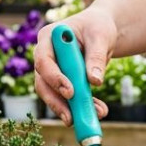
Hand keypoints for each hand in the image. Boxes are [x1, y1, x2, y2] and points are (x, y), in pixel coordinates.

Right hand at [34, 10, 116, 126]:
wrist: (101, 30)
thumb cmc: (97, 27)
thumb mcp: (100, 36)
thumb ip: (96, 57)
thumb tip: (95, 81)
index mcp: (48, 37)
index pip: (43, 61)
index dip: (54, 78)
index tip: (70, 92)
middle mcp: (45, 55)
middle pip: (43, 83)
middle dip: (57, 102)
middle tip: (71, 118)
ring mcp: (52, 70)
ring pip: (54, 95)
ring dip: (72, 108)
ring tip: (92, 116)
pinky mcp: (62, 82)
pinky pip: (68, 98)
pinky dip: (81, 106)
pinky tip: (96, 112)